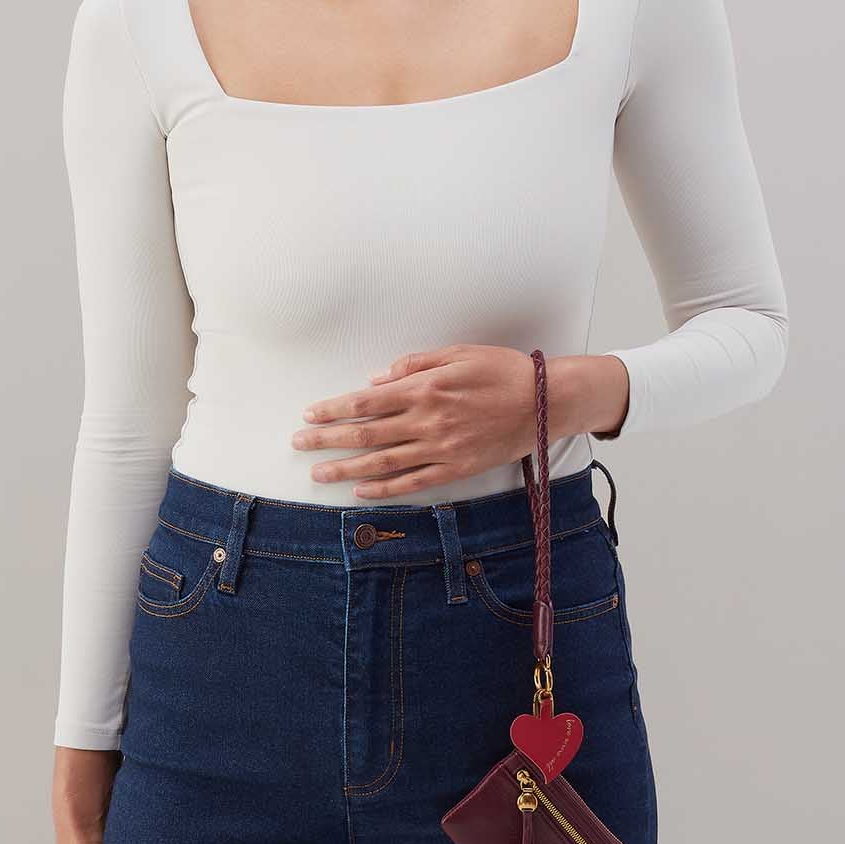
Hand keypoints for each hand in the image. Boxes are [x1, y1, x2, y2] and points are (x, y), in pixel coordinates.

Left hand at [290, 345, 630, 498]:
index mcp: (425, 389)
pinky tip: (360, 490)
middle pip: (365, 435)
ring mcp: (440, 449)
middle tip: (298, 442)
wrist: (546, 402)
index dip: (333, 409)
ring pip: (382, 463)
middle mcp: (427, 422)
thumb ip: (414, 365)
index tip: (309, 413)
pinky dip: (383, 488)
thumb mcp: (458, 353)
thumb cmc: (502, 371)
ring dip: (345, 468)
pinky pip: (412, 482)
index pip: (366, 402)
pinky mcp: (456, 468)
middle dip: (327, 439)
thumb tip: (375, 379)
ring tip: (317, 472)